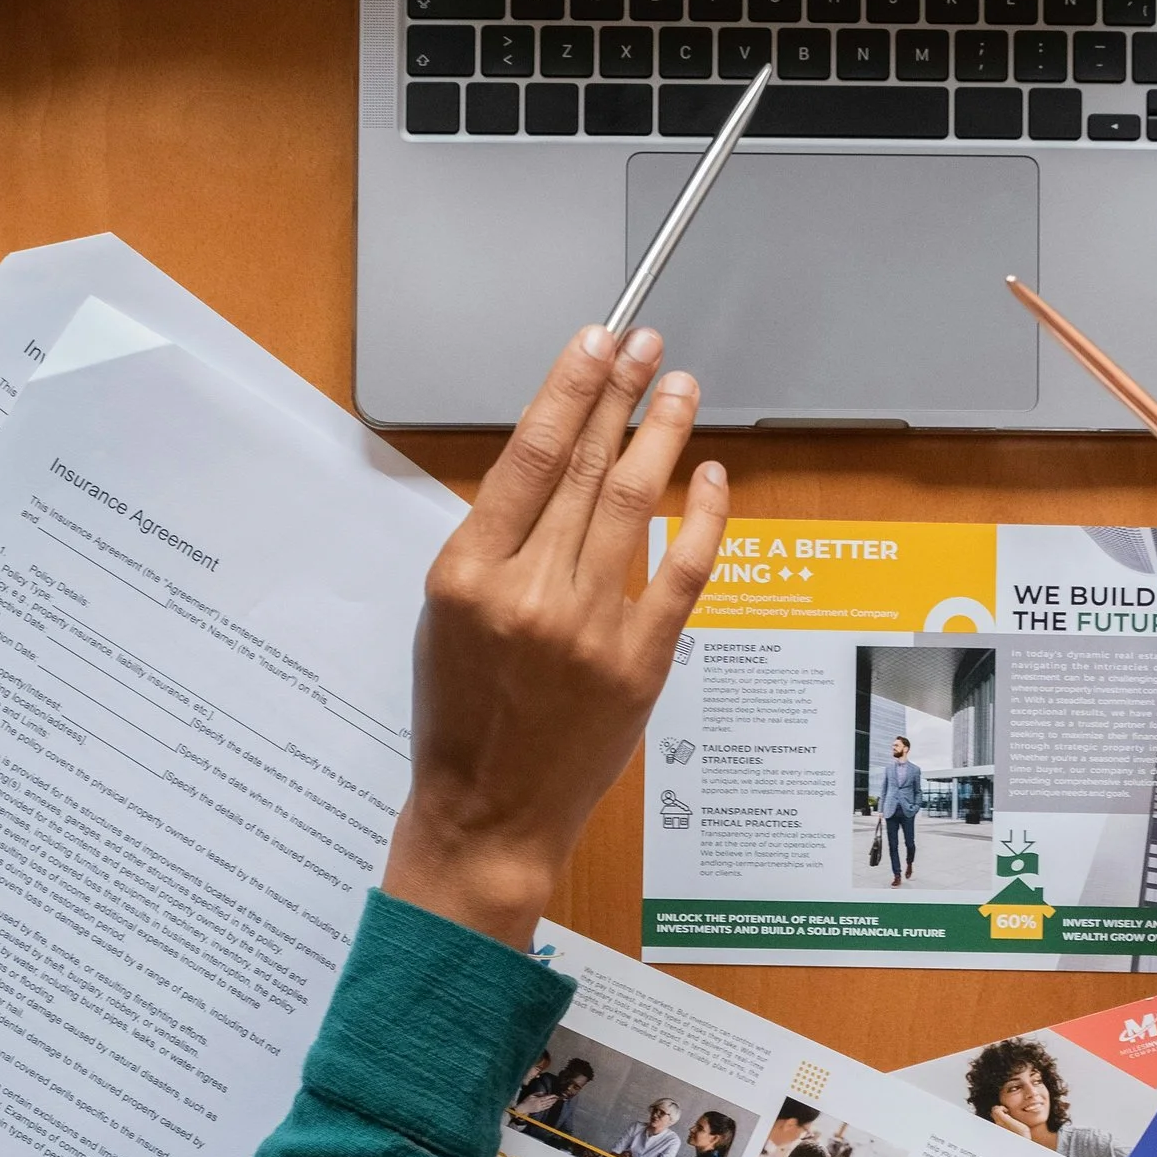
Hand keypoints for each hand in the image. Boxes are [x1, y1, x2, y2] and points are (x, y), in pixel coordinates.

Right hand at [381, 326, 727, 953]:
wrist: (487, 815)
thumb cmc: (460, 719)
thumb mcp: (445, 617)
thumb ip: (493, 543)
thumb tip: (552, 468)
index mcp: (468, 574)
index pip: (527, 456)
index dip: (568, 388)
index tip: (595, 342)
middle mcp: (529, 592)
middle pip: (584, 466)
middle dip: (620, 394)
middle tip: (646, 345)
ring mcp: (589, 627)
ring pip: (634, 503)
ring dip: (663, 435)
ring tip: (680, 388)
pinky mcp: (640, 661)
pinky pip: (683, 570)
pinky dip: (702, 516)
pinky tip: (711, 475)